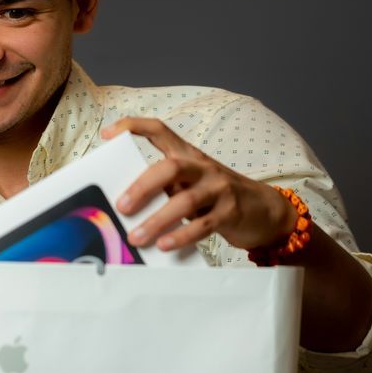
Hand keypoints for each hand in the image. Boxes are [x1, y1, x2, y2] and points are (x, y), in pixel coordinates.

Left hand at [102, 117, 296, 251]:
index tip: (107, 134)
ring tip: (137, 237)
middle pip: (169, 168)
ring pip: (185, 200)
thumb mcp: (189, 183)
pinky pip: (203, 225)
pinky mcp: (231, 212)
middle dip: (142, 187)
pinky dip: (182, 236)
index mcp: (187, 155)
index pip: (160, 130)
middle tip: (121, 207)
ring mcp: (219, 188)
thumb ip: (163, 188)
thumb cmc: (215, 196)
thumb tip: (123, 207)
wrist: (264, 209)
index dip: (133, 127)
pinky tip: (165, 245)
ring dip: (157, 220)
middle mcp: (202, 167)